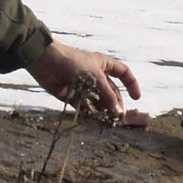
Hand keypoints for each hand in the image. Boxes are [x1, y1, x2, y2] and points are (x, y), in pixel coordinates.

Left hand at [27, 40, 142, 120]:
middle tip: (118, 117)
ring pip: (98, 100)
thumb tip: (119, 112)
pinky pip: (84, 105)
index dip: (131, 84)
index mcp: (103, 65)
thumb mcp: (96, 77)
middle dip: (116, 103)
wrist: (46, 62)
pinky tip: (93, 118)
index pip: (123, 73)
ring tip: (107, 120)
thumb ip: (108, 95)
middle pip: (111, 91)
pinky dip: (89, 112)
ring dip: (103, 109)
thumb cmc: (73, 62)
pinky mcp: (71, 94)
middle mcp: (95, 75)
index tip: (136, 98)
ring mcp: (83, 85)